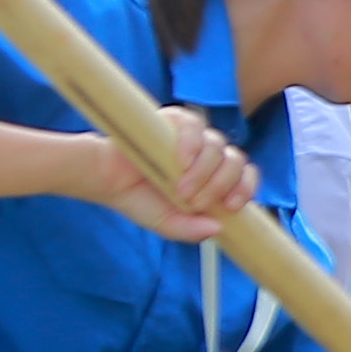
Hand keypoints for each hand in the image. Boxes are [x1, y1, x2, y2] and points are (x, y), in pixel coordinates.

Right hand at [71, 112, 251, 242]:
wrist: (105, 180)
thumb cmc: (138, 199)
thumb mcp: (167, 223)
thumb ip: (190, 230)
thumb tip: (217, 228)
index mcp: (212, 177)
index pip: (245, 174)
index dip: (246, 187)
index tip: (231, 206)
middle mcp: (206, 155)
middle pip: (235, 160)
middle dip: (220, 184)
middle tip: (194, 201)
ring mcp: (192, 136)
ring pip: (217, 145)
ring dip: (204, 171)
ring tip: (180, 189)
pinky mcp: (173, 120)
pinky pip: (194, 125)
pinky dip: (192, 143)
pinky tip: (180, 161)